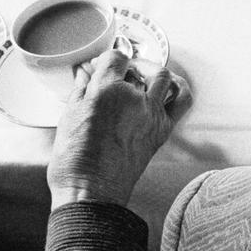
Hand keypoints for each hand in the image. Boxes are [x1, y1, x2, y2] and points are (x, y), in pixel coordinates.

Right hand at [47, 49, 191, 209]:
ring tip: (142, 75)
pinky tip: (168, 87)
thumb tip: (85, 73)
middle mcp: (134, 98)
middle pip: (139, 65)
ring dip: (152, 71)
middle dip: (128, 64)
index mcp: (107, 91)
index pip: (115, 58)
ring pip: (163, 76)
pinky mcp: (163, 128)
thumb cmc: (75, 161)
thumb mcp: (68, 117)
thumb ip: (81, 89)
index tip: (101, 66)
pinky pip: (181, 99)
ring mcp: (152, 113)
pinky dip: (178, 88)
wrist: (92, 192)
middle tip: (118, 71)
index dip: (106, 59)